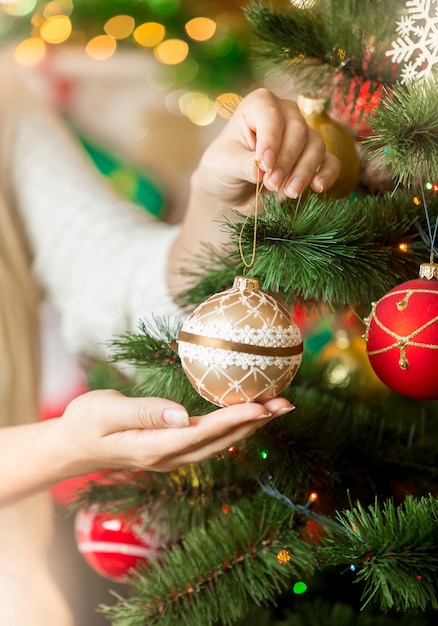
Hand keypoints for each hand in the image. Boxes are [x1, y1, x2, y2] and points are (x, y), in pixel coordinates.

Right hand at [54, 390, 293, 474]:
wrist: (71, 447)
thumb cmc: (84, 423)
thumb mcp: (106, 413)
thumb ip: (143, 413)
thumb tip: (180, 415)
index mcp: (155, 447)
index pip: (203, 432)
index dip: (234, 419)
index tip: (262, 406)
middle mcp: (170, 456)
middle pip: (221, 442)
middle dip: (255, 424)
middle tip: (285, 404)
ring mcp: (172, 457)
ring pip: (219, 444)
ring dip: (249, 427)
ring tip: (276, 408)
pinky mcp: (172, 450)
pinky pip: (210, 441)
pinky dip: (233, 428)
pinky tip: (246, 417)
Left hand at [168, 88, 340, 295]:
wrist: (233, 189)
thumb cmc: (224, 169)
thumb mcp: (223, 166)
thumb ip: (241, 164)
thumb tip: (261, 170)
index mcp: (259, 105)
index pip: (272, 116)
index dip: (271, 141)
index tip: (264, 166)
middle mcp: (285, 113)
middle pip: (298, 132)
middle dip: (286, 161)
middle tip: (271, 185)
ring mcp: (303, 134)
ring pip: (316, 146)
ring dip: (304, 171)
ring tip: (288, 193)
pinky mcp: (314, 158)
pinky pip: (330, 161)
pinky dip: (327, 174)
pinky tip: (317, 188)